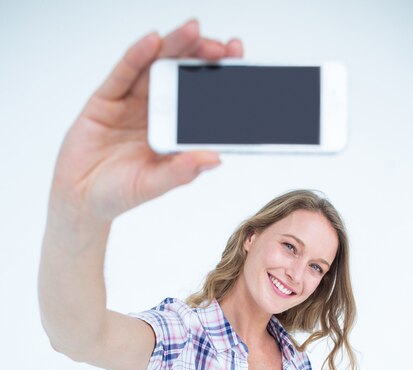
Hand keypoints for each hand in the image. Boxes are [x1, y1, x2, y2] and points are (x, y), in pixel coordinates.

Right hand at [49, 19, 242, 222]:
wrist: (79, 198)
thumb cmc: (118, 193)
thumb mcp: (153, 184)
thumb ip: (181, 171)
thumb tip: (214, 158)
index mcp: (173, 132)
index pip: (199, 100)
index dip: (217, 80)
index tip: (237, 63)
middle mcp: (155, 113)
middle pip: (180, 76)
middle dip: (201, 57)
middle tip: (221, 47)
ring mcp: (131, 103)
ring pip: (155, 67)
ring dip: (174, 47)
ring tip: (194, 32)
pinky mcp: (106, 99)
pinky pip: (123, 74)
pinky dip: (137, 56)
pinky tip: (153, 42)